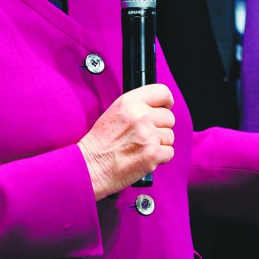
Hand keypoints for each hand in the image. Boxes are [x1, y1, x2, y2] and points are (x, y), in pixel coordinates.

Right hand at [78, 84, 175, 199]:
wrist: (89, 166)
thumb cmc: (100, 143)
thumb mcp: (115, 112)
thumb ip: (137, 107)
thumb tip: (158, 108)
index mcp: (130, 102)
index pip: (162, 92)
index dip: (166, 101)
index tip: (166, 107)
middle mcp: (140, 116)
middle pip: (169, 117)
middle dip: (160, 127)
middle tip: (145, 135)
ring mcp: (148, 135)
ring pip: (170, 136)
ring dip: (159, 143)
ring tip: (141, 147)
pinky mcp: (152, 154)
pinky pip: (169, 152)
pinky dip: (160, 158)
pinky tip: (143, 157)